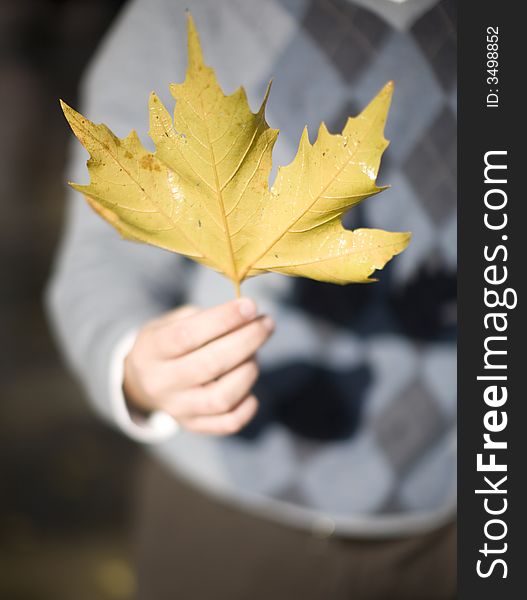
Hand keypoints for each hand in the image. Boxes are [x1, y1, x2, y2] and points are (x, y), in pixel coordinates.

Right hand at [123, 298, 273, 434]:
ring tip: (254, 354)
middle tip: (266, 323)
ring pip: (222, 398)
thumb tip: (245, 317)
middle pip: (210, 365)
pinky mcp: (194, 425)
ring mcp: (178, 408)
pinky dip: (248, 406)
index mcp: (151, 350)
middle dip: (247, 340)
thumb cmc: (167, 343)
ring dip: (248, 370)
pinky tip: (250, 386)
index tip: (250, 305)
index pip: (187, 335)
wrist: (142, 383)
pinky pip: (229, 423)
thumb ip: (204, 318)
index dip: (223, 319)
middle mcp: (161, 383)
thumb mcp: (171, 321)